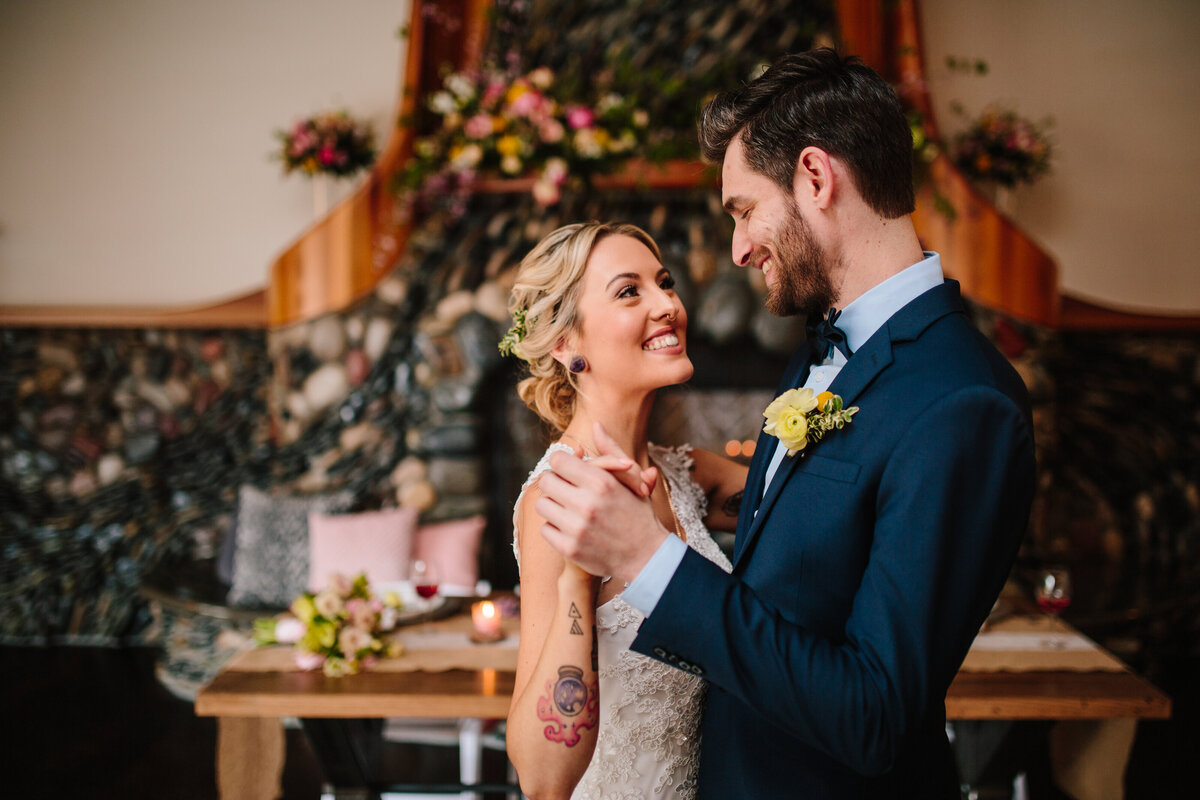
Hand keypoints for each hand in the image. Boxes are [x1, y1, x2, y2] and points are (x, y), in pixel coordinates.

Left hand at [537, 422, 668, 583]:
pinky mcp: (569, 548)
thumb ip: (610, 451)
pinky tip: (570, 528)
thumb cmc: (638, 514)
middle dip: (555, 483)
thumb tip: (596, 424)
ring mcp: (576, 527)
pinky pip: (545, 529)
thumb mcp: (630, 479)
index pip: (558, 460)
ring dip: (553, 505)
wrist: (647, 557)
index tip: (570, 471)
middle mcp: (586, 503)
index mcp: (601, 482)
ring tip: (569, 509)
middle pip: (546, 481)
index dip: (562, 464)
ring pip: (542, 505)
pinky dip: (555, 528)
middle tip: (567, 490)